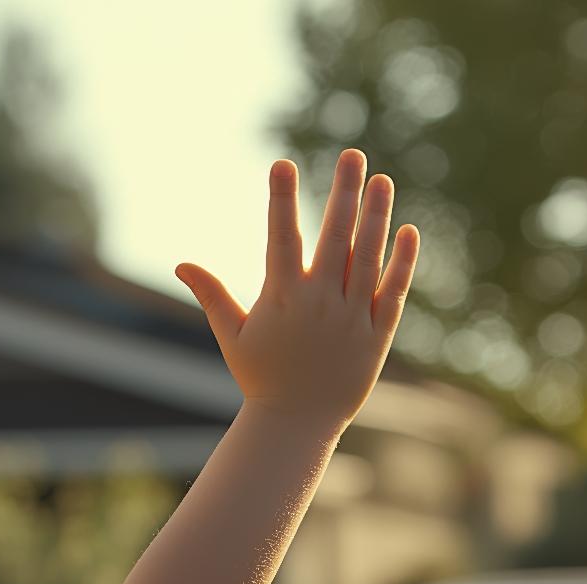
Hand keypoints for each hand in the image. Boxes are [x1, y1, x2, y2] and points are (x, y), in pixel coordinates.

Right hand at [175, 149, 420, 432]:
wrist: (297, 425)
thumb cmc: (261, 379)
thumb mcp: (232, 336)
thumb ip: (211, 296)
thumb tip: (181, 265)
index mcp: (281, 300)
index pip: (280, 238)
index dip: (281, 200)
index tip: (282, 165)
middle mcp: (319, 303)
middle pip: (335, 237)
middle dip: (344, 192)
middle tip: (353, 155)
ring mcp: (351, 318)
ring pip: (368, 257)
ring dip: (376, 216)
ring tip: (380, 180)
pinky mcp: (376, 335)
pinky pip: (393, 290)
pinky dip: (401, 261)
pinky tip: (406, 229)